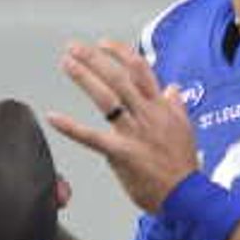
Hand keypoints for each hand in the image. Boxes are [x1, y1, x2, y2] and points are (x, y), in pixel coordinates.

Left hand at [45, 38, 197, 208]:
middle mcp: (147, 115)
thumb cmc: (182, 167)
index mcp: (161, 107)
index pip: (140, 70)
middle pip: (119, 78)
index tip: (103, 43)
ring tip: (67, 64)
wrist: (186, 196)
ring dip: (85, 78)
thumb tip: (173, 88)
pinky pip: (92, 137)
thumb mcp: (185, 129)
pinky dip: (71, 127)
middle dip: (94, 59)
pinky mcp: (122, 153)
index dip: (120, 53)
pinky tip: (53, 117)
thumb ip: (176, 105)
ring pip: (107, 98)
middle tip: (73, 47)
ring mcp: (135, 133)